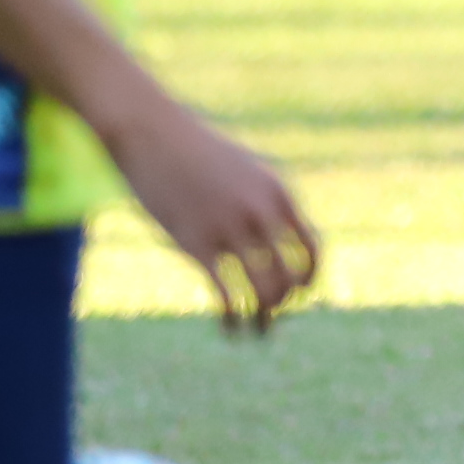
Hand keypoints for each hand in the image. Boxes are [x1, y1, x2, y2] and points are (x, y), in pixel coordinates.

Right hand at [102, 93, 322, 332]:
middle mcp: (260, 214)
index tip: (298, 292)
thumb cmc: (197, 153)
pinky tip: (229, 328)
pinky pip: (226, 295)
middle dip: (283, 302)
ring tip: (256, 329)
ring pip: (263, 290)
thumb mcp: (244, 169)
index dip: (309, 278)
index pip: (311, 249)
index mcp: (277, 195)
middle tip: (270, 313)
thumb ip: (264, 200)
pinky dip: (233, 319)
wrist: (152, 134)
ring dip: (263, 318)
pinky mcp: (196, 245)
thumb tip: (277, 235)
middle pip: (290, 276)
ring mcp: (229, 230)